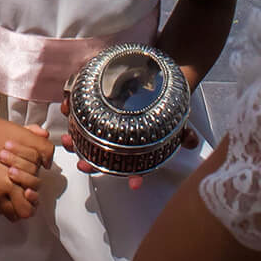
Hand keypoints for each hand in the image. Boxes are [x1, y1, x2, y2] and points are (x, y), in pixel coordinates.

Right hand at [0, 110, 53, 220]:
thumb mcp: (25, 136)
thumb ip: (44, 149)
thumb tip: (47, 164)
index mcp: (7, 184)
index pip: (26, 211)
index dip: (32, 202)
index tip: (30, 191)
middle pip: (14, 215)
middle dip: (20, 204)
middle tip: (21, 190)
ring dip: (6, 202)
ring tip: (7, 185)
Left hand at [57, 97, 198, 189]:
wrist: (155, 75)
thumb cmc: (161, 104)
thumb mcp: (173, 118)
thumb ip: (181, 131)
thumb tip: (193, 142)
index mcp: (131, 146)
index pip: (133, 164)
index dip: (133, 175)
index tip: (134, 184)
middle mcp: (114, 138)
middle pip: (100, 155)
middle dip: (90, 161)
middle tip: (83, 163)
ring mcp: (100, 122)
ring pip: (84, 136)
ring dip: (74, 140)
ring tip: (67, 139)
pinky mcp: (91, 102)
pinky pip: (78, 107)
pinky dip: (71, 107)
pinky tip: (68, 105)